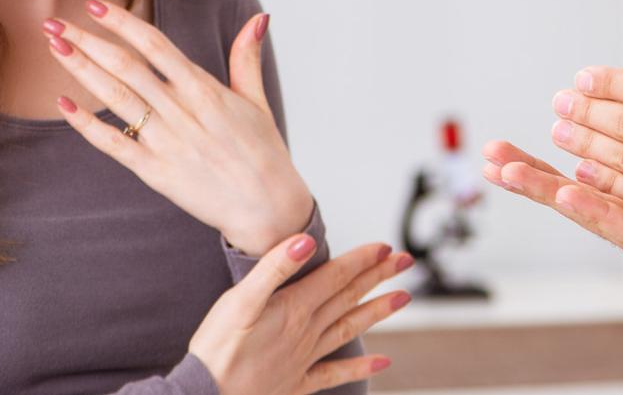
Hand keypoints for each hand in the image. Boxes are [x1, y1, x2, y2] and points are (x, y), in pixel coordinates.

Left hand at [43, 1, 311, 255]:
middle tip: (53, 21)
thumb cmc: (264, 153)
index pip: (155, 45)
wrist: (267, 207)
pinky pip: (114, 144)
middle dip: (86, 40)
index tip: (94, 4)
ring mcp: (166, 142)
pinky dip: (86, 124)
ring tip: (54, 46)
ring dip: (81, 70)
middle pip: (125, 67)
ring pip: (115, 98)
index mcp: (205, 90)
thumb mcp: (257, 101)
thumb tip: (260, 17)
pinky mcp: (155, 171)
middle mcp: (182, 112)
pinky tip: (63, 103)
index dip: (122, 22)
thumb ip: (247, 57)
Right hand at [191, 234, 412, 393]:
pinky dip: (360, 369)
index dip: (362, 259)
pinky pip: (334, 373)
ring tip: (404, 298)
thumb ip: (273, 270)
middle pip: (349, 297)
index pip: (336, 276)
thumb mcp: (238, 302)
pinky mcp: (296, 383)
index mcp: (293, 309)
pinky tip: (383, 364)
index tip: (387, 246)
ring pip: (349, 329)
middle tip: (407, 261)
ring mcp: (304, 359)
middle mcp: (305, 332)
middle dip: (379, 276)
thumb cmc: (215, 350)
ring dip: (378, 312)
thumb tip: (306, 243)